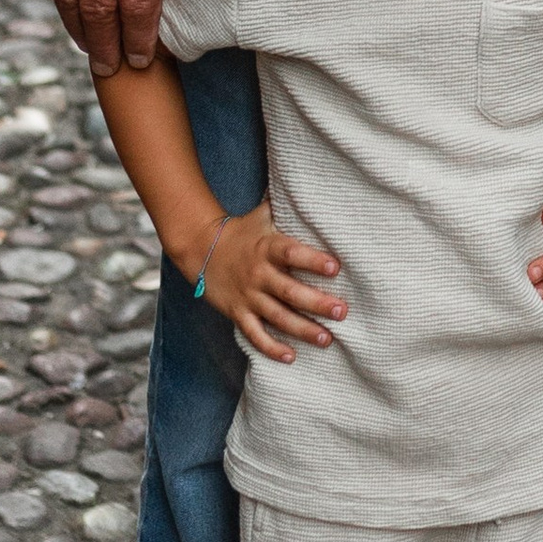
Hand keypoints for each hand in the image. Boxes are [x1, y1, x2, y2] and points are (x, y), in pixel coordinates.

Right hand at [171, 201, 347, 361]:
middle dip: (317, 303)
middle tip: (342, 311)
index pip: (292, 254)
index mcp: (267, 248)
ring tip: (326, 338)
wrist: (199, 247)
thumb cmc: (242, 231)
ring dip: (302, 330)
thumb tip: (314, 185)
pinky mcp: (237, 312)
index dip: (313, 260)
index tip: (336, 267)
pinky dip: (271, 347)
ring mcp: (248, 296)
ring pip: (277, 317)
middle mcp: (259, 274)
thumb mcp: (262, 215)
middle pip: (290, 292)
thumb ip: (287, 205)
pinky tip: (291, 356)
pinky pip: (254, 334)